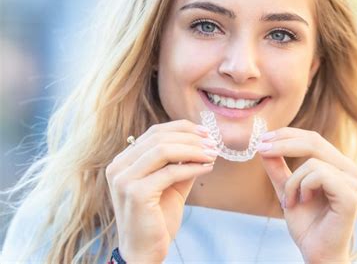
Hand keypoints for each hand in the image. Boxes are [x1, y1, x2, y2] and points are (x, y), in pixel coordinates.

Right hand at [105, 120, 217, 262]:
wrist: (144, 252)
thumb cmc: (157, 218)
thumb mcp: (171, 184)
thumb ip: (181, 163)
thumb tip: (203, 142)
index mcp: (124, 161)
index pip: (154, 132)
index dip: (182, 128)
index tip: (206, 132)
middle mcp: (118, 167)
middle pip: (159, 137)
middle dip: (191, 138)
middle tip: (213, 143)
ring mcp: (124, 179)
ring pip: (164, 150)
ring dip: (193, 150)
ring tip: (213, 154)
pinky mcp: (136, 193)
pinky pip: (170, 172)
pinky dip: (192, 167)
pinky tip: (207, 168)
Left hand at [257, 128, 356, 263]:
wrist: (316, 253)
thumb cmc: (307, 224)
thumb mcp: (287, 189)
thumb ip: (278, 168)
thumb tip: (264, 145)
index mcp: (339, 166)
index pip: (313, 139)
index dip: (287, 134)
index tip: (263, 139)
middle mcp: (351, 170)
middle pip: (314, 141)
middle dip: (283, 143)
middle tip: (262, 149)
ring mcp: (354, 181)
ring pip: (312, 161)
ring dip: (292, 181)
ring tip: (289, 201)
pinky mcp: (351, 194)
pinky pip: (319, 175)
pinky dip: (302, 187)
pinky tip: (303, 202)